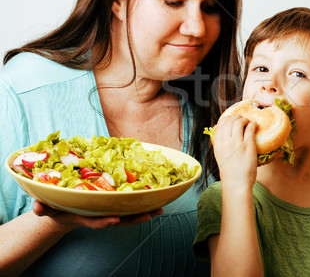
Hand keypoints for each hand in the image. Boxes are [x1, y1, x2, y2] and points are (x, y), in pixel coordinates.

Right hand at [32, 200, 162, 228]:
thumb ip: (42, 207)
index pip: (96, 221)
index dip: (105, 222)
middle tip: (149, 215)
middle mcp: (99, 215)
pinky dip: (142, 204)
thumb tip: (37, 207)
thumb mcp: (47, 207)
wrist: (65, 208)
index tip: (115, 220)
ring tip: (159, 209)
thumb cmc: (56, 207)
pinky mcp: (113, 205)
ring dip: (143, 213)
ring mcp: (108, 211)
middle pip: (119, 220)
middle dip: (134, 219)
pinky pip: (129, 206)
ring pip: (128, 215)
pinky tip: (157, 200)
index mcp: (84, 217)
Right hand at [213, 115, 257, 188]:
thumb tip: (218, 129)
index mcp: (218, 144)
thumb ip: (220, 143)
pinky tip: (254, 126)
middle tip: (242, 119)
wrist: (236, 183)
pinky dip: (252, 124)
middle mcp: (226, 142)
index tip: (232, 119)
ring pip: (239, 122)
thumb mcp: (219, 155)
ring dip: (245, 119)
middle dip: (236, 117)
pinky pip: (250, 128)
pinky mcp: (248, 146)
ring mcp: (237, 144)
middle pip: (229, 121)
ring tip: (248, 122)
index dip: (226, 119)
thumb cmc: (230, 171)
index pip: (220, 124)